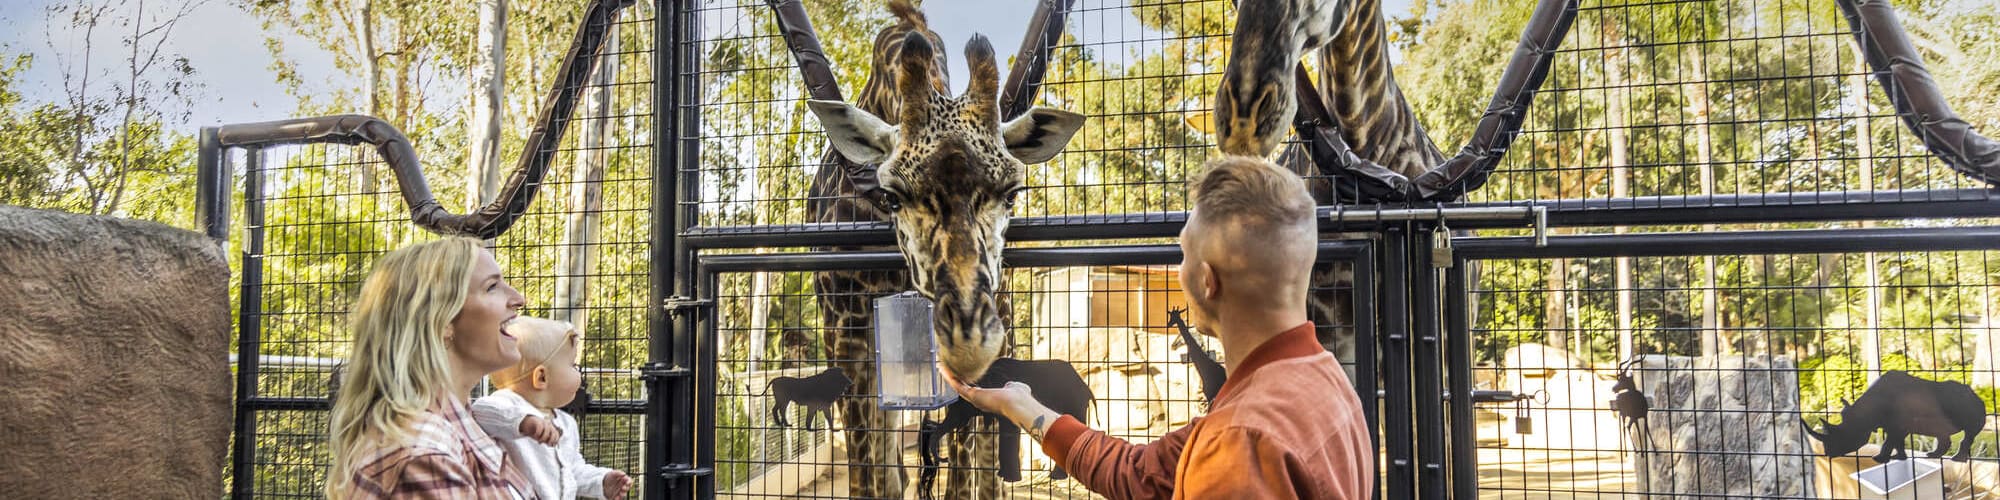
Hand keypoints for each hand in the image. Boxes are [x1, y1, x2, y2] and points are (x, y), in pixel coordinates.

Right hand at [518, 415, 559, 445]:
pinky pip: (540, 427)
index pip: (557, 434)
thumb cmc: (534, 430)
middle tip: (546, 444)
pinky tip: (535, 436)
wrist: (526, 422)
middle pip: (554, 432)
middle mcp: (549, 425)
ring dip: (544, 437)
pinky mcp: (537, 421)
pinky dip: (538, 433)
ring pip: (547, 430)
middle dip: (551, 440)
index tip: (550, 445)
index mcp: (551, 428)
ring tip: (539, 441)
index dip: (555, 440)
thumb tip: (553, 445)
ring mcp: (543, 422)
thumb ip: (547, 440)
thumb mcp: (541, 437)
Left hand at [602, 471, 632, 499]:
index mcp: (624, 480)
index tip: (627, 482)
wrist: (603, 482)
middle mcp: (623, 486)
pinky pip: (619, 498)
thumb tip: (624, 474)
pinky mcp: (616, 496)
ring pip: (624, 493)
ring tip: (620, 494)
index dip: (629, 482)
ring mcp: (620, 491)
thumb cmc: (610, 477)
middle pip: (627, 488)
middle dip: (626, 488)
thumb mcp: (613, 474)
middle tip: (623, 488)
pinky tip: (616, 498)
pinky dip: (618, 498)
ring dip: (623, 494)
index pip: (629, 481)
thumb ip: (618, 473)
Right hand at [939, 362, 1060, 439]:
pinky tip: (944, 369)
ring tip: (942, 367)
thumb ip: (1011, 386)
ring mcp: (975, 399)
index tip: (962, 375)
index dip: (967, 382)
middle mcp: (979, 401)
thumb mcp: (1014, 388)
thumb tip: (1010, 385)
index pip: (974, 390)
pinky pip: (958, 385)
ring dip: (950, 377)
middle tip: (947, 370)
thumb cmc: (1019, 397)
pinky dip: (950, 377)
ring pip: (958, 386)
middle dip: (955, 379)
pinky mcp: (972, 395)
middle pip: (963, 389)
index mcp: (989, 399)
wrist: (1017, 403)